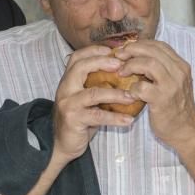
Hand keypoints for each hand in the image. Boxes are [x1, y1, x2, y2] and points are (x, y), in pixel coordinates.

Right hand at [52, 46, 136, 163]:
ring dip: (116, 94)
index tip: (113, 50)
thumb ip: (95, 85)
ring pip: (93, 93)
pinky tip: (128, 120)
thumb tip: (123, 73)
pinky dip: (115, 118)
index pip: (77, 57)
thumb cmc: (79, 118)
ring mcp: (68, 104)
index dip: (94, 50)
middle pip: (81, 68)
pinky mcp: (74, 120)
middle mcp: (65, 89)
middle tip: (122, 66)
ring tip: (132, 96)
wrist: (62, 143)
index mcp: (68, 80)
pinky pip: (98, 116)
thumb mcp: (84, 97)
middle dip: (102, 63)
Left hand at [115, 40, 194, 149]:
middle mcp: (179, 73)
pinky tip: (130, 93)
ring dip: (131, 66)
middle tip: (119, 56)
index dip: (141, 44)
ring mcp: (171, 86)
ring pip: (148, 63)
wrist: (187, 130)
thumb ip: (161, 69)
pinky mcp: (162, 100)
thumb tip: (137, 56)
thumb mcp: (173, 82)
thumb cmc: (175, 107)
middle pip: (152, 50)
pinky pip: (142, 87)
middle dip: (132, 50)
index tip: (127, 49)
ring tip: (121, 72)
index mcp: (181, 66)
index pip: (159, 45)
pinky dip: (133, 87)